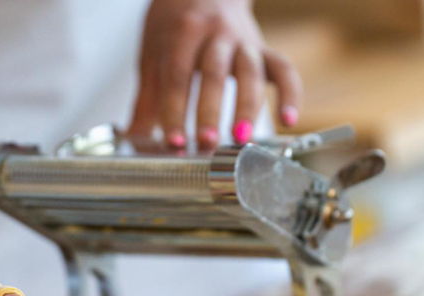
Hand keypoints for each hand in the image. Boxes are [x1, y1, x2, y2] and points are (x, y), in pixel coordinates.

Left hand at [128, 0, 301, 150]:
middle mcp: (216, 33)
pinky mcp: (263, 49)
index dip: (174, 111)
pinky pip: (283, 69)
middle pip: (213, 74)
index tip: (173, 141)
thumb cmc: (175, 24)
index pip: (178, 76)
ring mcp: (243, 40)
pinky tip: (288, 121)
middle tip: (206, 143)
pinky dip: (290, 94)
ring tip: (242, 140)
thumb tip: (133, 137)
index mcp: (183, 32)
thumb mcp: (153, 53)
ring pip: (250, 74)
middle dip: (210, 111)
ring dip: (247, 108)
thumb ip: (146, 97)